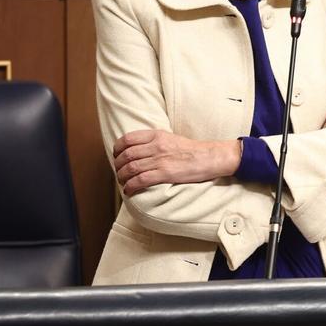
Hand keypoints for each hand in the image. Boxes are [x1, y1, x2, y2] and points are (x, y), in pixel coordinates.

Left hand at [112, 130, 240, 194]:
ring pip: (130, 168)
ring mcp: (160, 160)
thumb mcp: (170, 138)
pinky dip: (131, 186)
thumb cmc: (191, 150)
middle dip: (118, 166)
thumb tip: (138, 150)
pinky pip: (140, 180)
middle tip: (119, 172)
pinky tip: (129, 190)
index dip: (117, 149)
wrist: (209, 157)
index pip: (127, 139)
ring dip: (122, 177)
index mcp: (156, 135)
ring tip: (122, 182)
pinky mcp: (165, 173)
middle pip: (126, 155)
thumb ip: (154, 141)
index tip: (116, 156)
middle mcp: (156, 146)